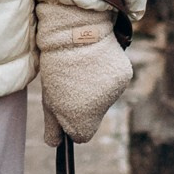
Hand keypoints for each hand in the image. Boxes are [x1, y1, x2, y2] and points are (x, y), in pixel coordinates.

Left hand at [37, 0, 131, 145]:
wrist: (75, 29)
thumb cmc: (56, 64)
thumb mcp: (48, 97)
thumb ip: (53, 125)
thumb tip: (55, 144)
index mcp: (80, 118)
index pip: (81, 135)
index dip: (71, 123)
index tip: (65, 108)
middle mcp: (101, 109)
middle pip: (94, 116)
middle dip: (84, 105)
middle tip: (72, 82)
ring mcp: (116, 92)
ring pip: (105, 99)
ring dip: (96, 89)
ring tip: (83, 68)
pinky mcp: (125, 76)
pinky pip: (114, 83)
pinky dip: (106, 75)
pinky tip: (96, 61)